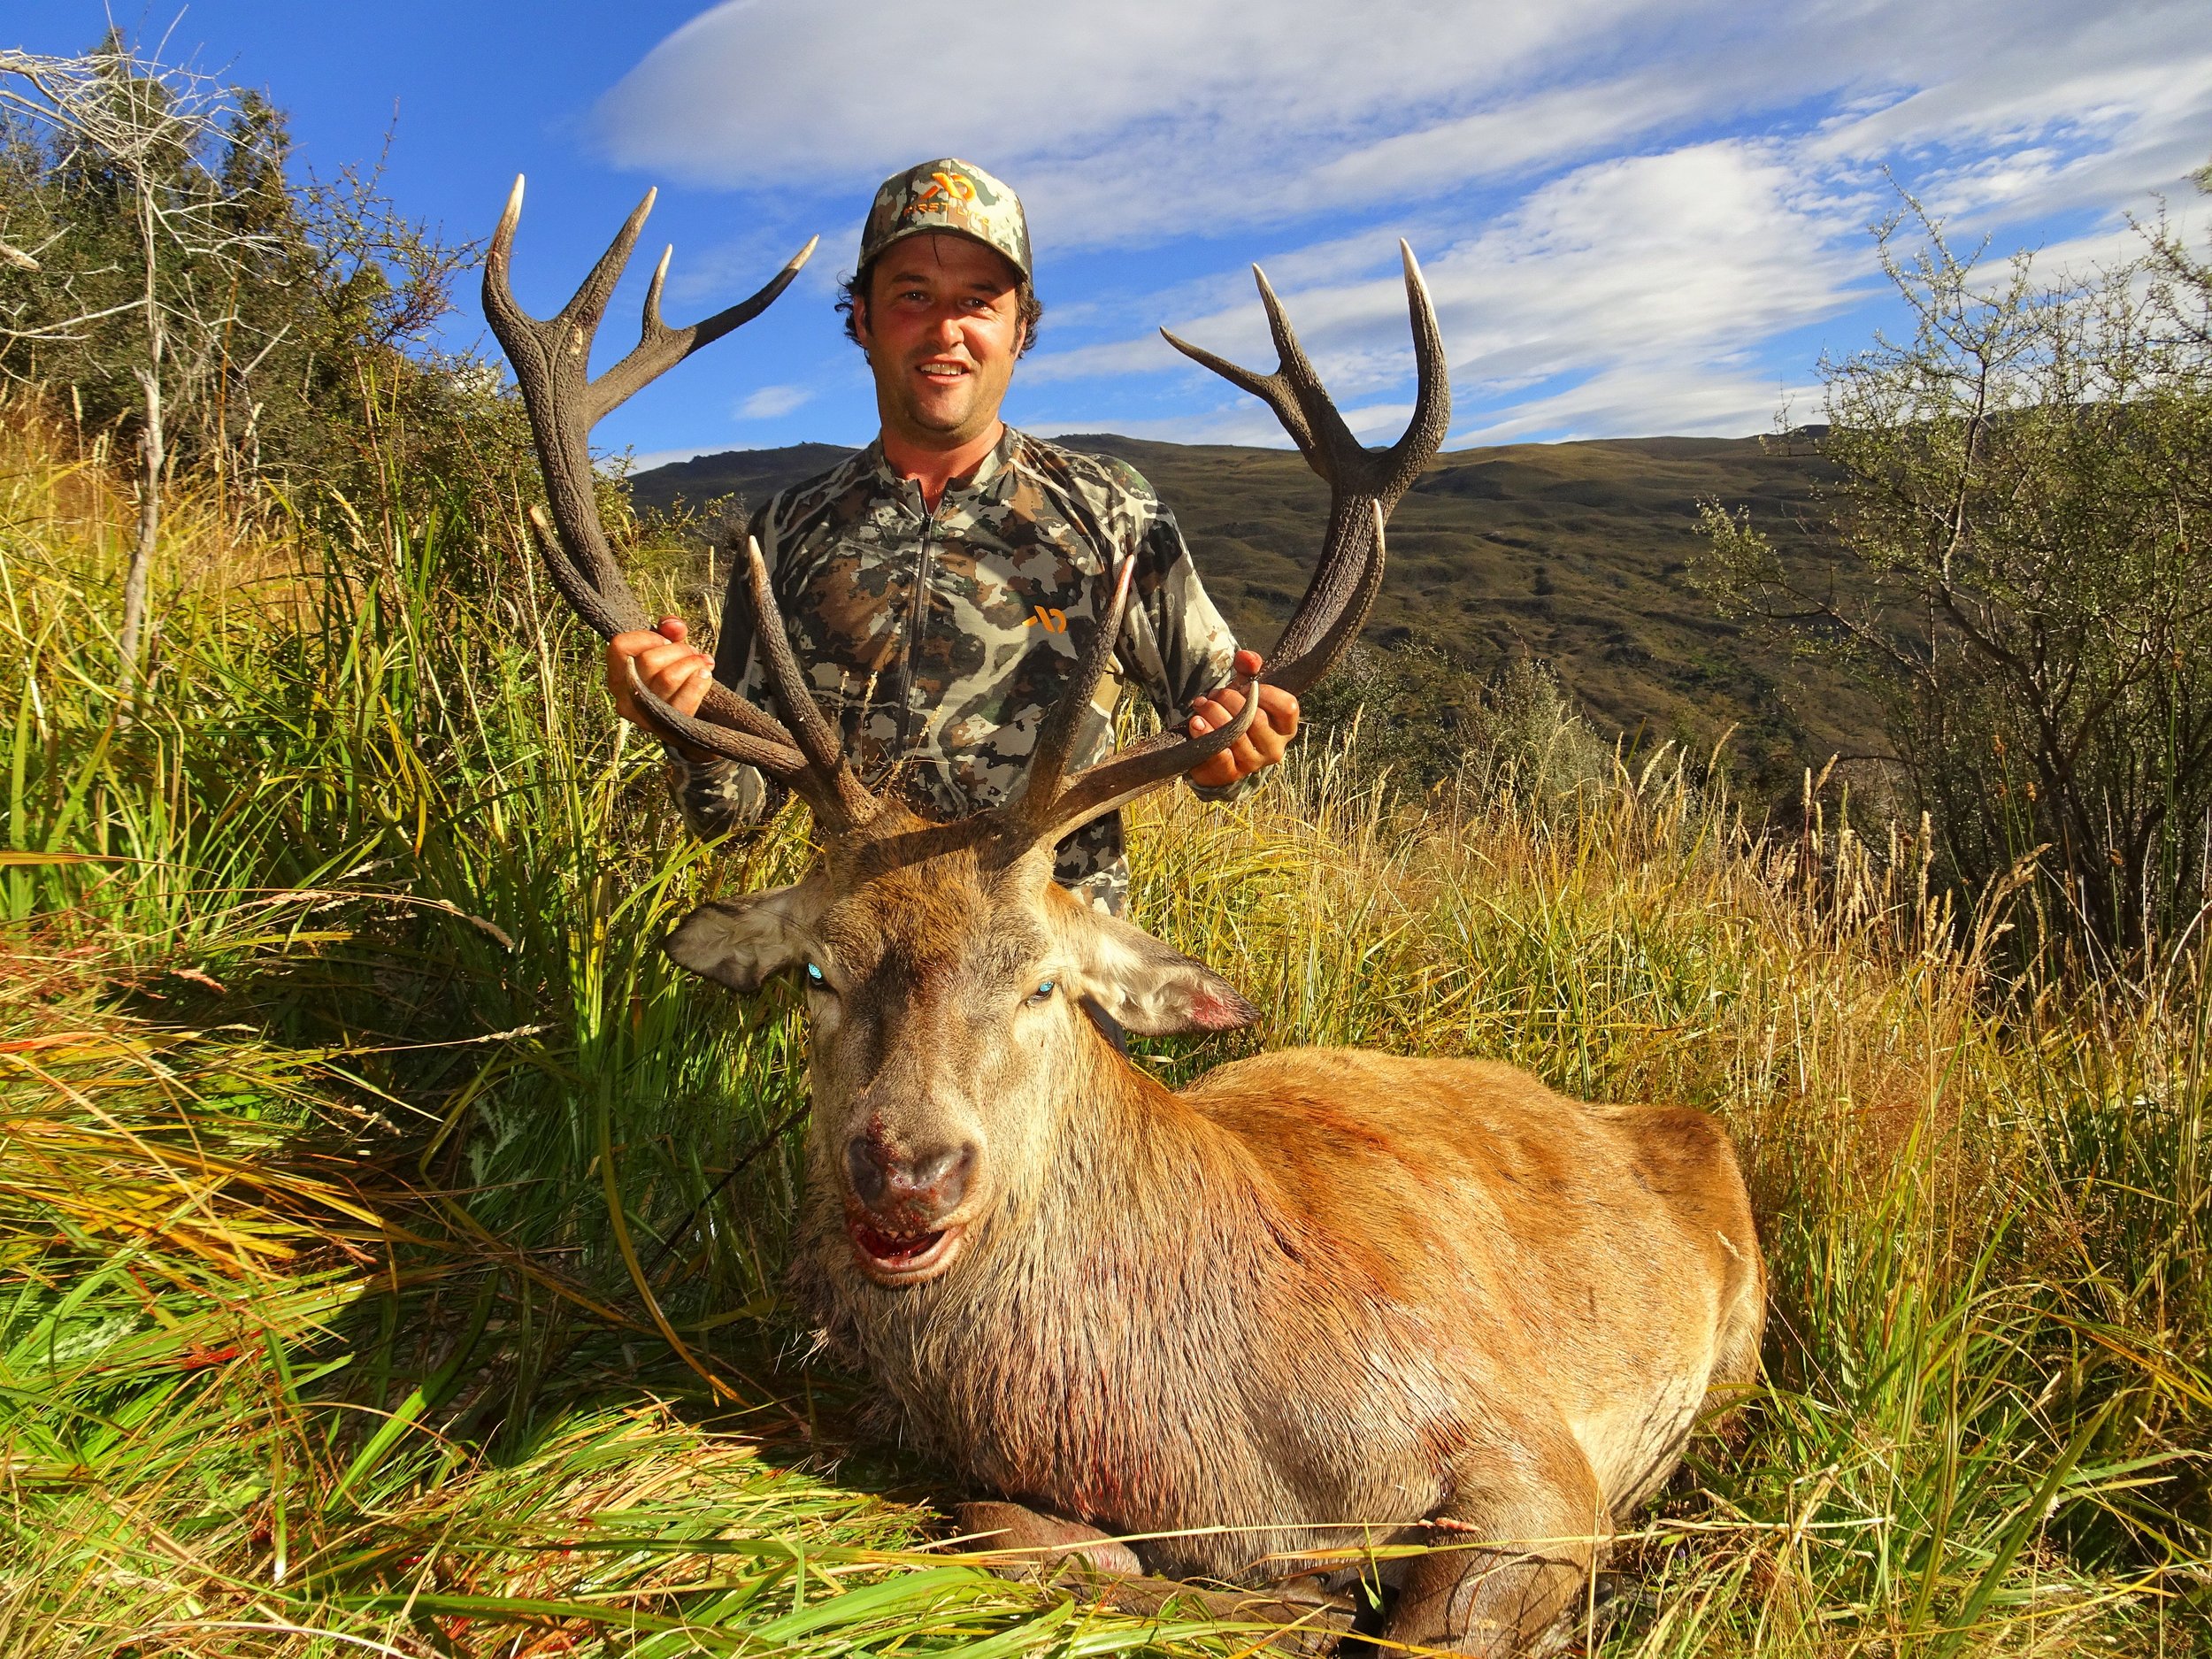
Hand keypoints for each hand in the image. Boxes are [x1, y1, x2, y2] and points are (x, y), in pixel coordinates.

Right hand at [606, 617, 716, 760]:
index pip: (620, 645)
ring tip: (701, 664)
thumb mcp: (667, 649)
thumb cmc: (671, 675)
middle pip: (649, 661)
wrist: (683, 717)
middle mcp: (623, 697)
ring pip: (668, 678)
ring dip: (692, 665)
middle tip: (692, 652)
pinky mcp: (664, 729)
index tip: (665, 641)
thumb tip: (674, 625)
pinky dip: (699, 683)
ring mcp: (642, 716)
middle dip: (679, 651)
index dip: (647, 637)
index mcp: (617, 674)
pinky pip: (684, 701)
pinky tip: (705, 676)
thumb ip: (668, 631)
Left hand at [1186, 648, 1298, 789]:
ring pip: (1236, 736)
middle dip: (1229, 700)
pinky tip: (1196, 723)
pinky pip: (1221, 756)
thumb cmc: (1234, 714)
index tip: (1245, 687)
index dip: (1265, 692)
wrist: (1213, 748)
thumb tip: (1247, 658)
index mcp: (1285, 727)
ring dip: (1213, 715)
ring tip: (1201, 706)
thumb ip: (1248, 667)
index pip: (1287, 707)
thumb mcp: (1243, 688)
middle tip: (1213, 696)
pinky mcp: (1232, 774)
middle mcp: (1275, 747)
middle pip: (1256, 719)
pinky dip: (1206, 736)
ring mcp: (1254, 763)